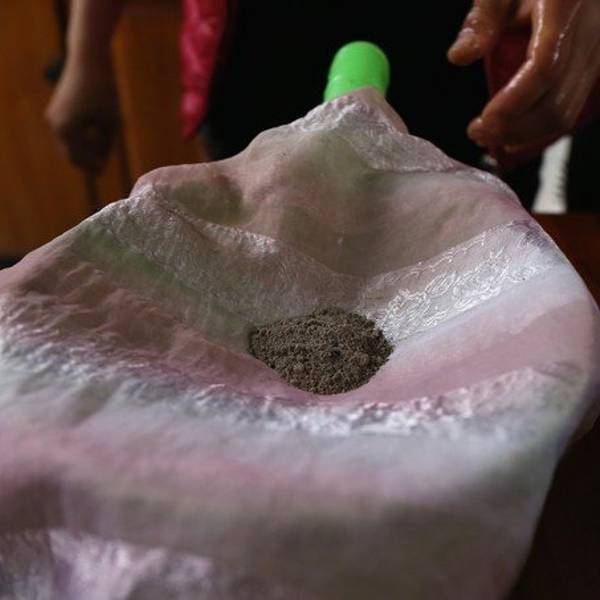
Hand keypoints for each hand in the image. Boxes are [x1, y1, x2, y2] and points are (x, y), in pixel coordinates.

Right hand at [45, 58, 119, 173]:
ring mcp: (53, 117)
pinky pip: (67, 132)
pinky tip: (94, 136)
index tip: (105, 173)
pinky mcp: (56, 110)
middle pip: (71, 154)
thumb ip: (105, 147)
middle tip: (103, 167)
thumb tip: (101, 165)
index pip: (80, 160)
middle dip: (86, 161)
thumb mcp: (110, 124)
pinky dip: (79, 138)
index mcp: (68, 131)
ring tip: (101, 151)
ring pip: (69, 144)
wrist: (89, 60)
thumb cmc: (105, 92)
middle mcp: (56, 126)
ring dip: (83, 150)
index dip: (92, 168)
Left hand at [448, 0, 599, 153]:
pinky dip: (540, 130)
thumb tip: (459, 56)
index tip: (483, 120)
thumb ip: (481, 21)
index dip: (513, 102)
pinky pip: (571, 109)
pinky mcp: (596, 66)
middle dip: (513, 127)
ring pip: (566, 111)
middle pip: (555, 99)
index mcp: (564, 5)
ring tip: (488, 136)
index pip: (544, 67)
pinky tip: (512, 136)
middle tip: (476, 133)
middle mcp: (591, 31)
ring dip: (524, 134)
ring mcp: (598, 51)